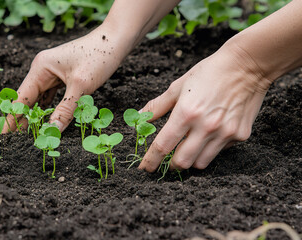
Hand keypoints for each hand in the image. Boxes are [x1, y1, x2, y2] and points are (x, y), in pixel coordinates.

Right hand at [3, 25, 123, 131]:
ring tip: (29, 134)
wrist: (116, 41)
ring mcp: (53, 73)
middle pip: (28, 98)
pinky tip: (48, 119)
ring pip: (40, 98)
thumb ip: (66, 109)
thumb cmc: (99, 57)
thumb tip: (52, 130)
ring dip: (37, 114)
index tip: (4, 136)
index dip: (12, 118)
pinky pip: (52, 95)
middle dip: (23, 118)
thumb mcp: (81, 86)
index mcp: (41, 68)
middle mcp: (43, 70)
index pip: (21, 98)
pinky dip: (50, 107)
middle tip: (16, 141)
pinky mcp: (64, 76)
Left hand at [138, 43, 271, 170]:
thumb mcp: (178, 86)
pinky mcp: (240, 136)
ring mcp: (225, 133)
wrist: (247, 65)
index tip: (144, 169)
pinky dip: (210, 148)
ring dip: (191, 159)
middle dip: (172, 164)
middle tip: (170, 158)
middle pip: (182, 162)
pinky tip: (211, 134)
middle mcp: (206, 127)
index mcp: (186, 113)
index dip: (150, 160)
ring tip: (190, 147)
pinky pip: (219, 151)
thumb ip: (157, 105)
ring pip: (201, 163)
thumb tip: (139, 117)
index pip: (163, 146)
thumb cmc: (209, 73)